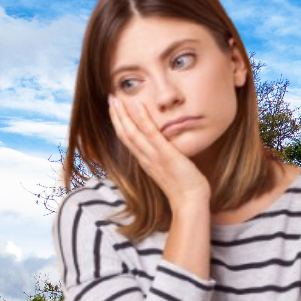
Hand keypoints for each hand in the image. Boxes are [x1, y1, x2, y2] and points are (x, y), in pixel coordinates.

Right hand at [108, 95, 209, 210]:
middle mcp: (145, 158)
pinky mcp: (165, 154)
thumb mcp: (169, 170)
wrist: (190, 202)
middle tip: (110, 99)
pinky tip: (138, 105)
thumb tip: (164, 150)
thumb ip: (163, 160)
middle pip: (125, 134)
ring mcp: (153, 156)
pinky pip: (151, 133)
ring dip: (122, 114)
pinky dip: (142, 118)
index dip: (119, 124)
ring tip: (116, 98)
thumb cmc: (184, 187)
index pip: (127, 140)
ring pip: (132, 132)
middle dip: (116, 115)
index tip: (114, 110)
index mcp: (145, 161)